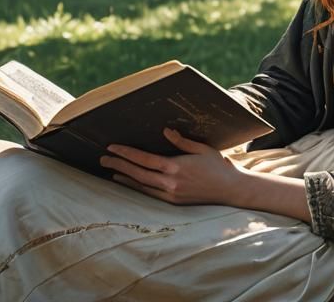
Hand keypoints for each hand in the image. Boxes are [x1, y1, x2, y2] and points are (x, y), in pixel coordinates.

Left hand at [100, 127, 249, 206]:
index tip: (112, 147)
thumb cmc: (217, 165)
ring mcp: (171, 194)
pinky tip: (129, 183)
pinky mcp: (174, 202)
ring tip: (110, 171)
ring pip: (141, 186)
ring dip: (124, 178)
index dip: (127, 153)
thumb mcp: (201, 147)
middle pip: (138, 173)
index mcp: (176, 166)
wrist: (230, 189)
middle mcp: (171, 183)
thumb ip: (181, 141)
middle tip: (103, 158)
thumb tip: (165, 131)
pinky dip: (137, 188)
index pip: (144, 159)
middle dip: (119, 164)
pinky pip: (150, 194)